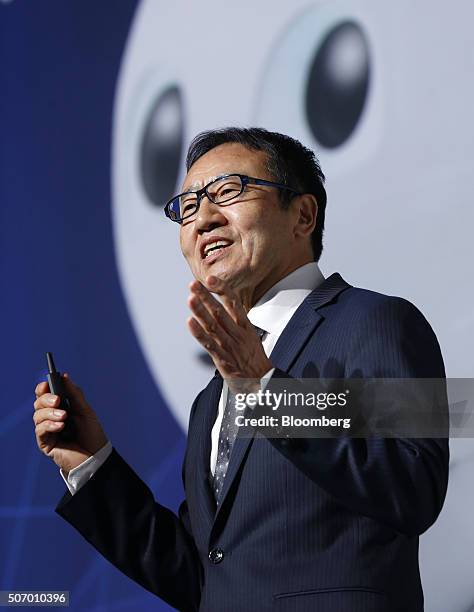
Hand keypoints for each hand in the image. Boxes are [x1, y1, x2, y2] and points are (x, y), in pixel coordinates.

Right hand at [33, 374, 107, 474]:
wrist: (96, 455)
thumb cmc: (92, 433)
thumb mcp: (85, 410)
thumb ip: (74, 394)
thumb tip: (64, 376)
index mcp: (61, 407)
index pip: (45, 394)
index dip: (43, 388)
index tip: (47, 383)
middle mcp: (51, 417)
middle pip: (38, 403)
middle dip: (46, 399)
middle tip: (58, 400)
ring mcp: (47, 430)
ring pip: (37, 415)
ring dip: (50, 413)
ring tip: (64, 417)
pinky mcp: (45, 443)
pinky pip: (40, 430)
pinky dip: (49, 425)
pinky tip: (60, 426)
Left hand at [187, 275, 272, 392]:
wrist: (263, 384)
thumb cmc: (253, 360)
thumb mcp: (249, 337)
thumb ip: (234, 323)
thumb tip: (221, 308)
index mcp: (245, 326)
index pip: (233, 303)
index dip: (222, 290)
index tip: (211, 278)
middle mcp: (238, 334)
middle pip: (220, 311)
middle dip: (206, 297)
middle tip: (194, 284)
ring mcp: (231, 346)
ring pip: (214, 326)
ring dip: (201, 312)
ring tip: (190, 299)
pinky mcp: (224, 360)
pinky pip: (210, 345)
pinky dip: (200, 334)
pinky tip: (191, 323)